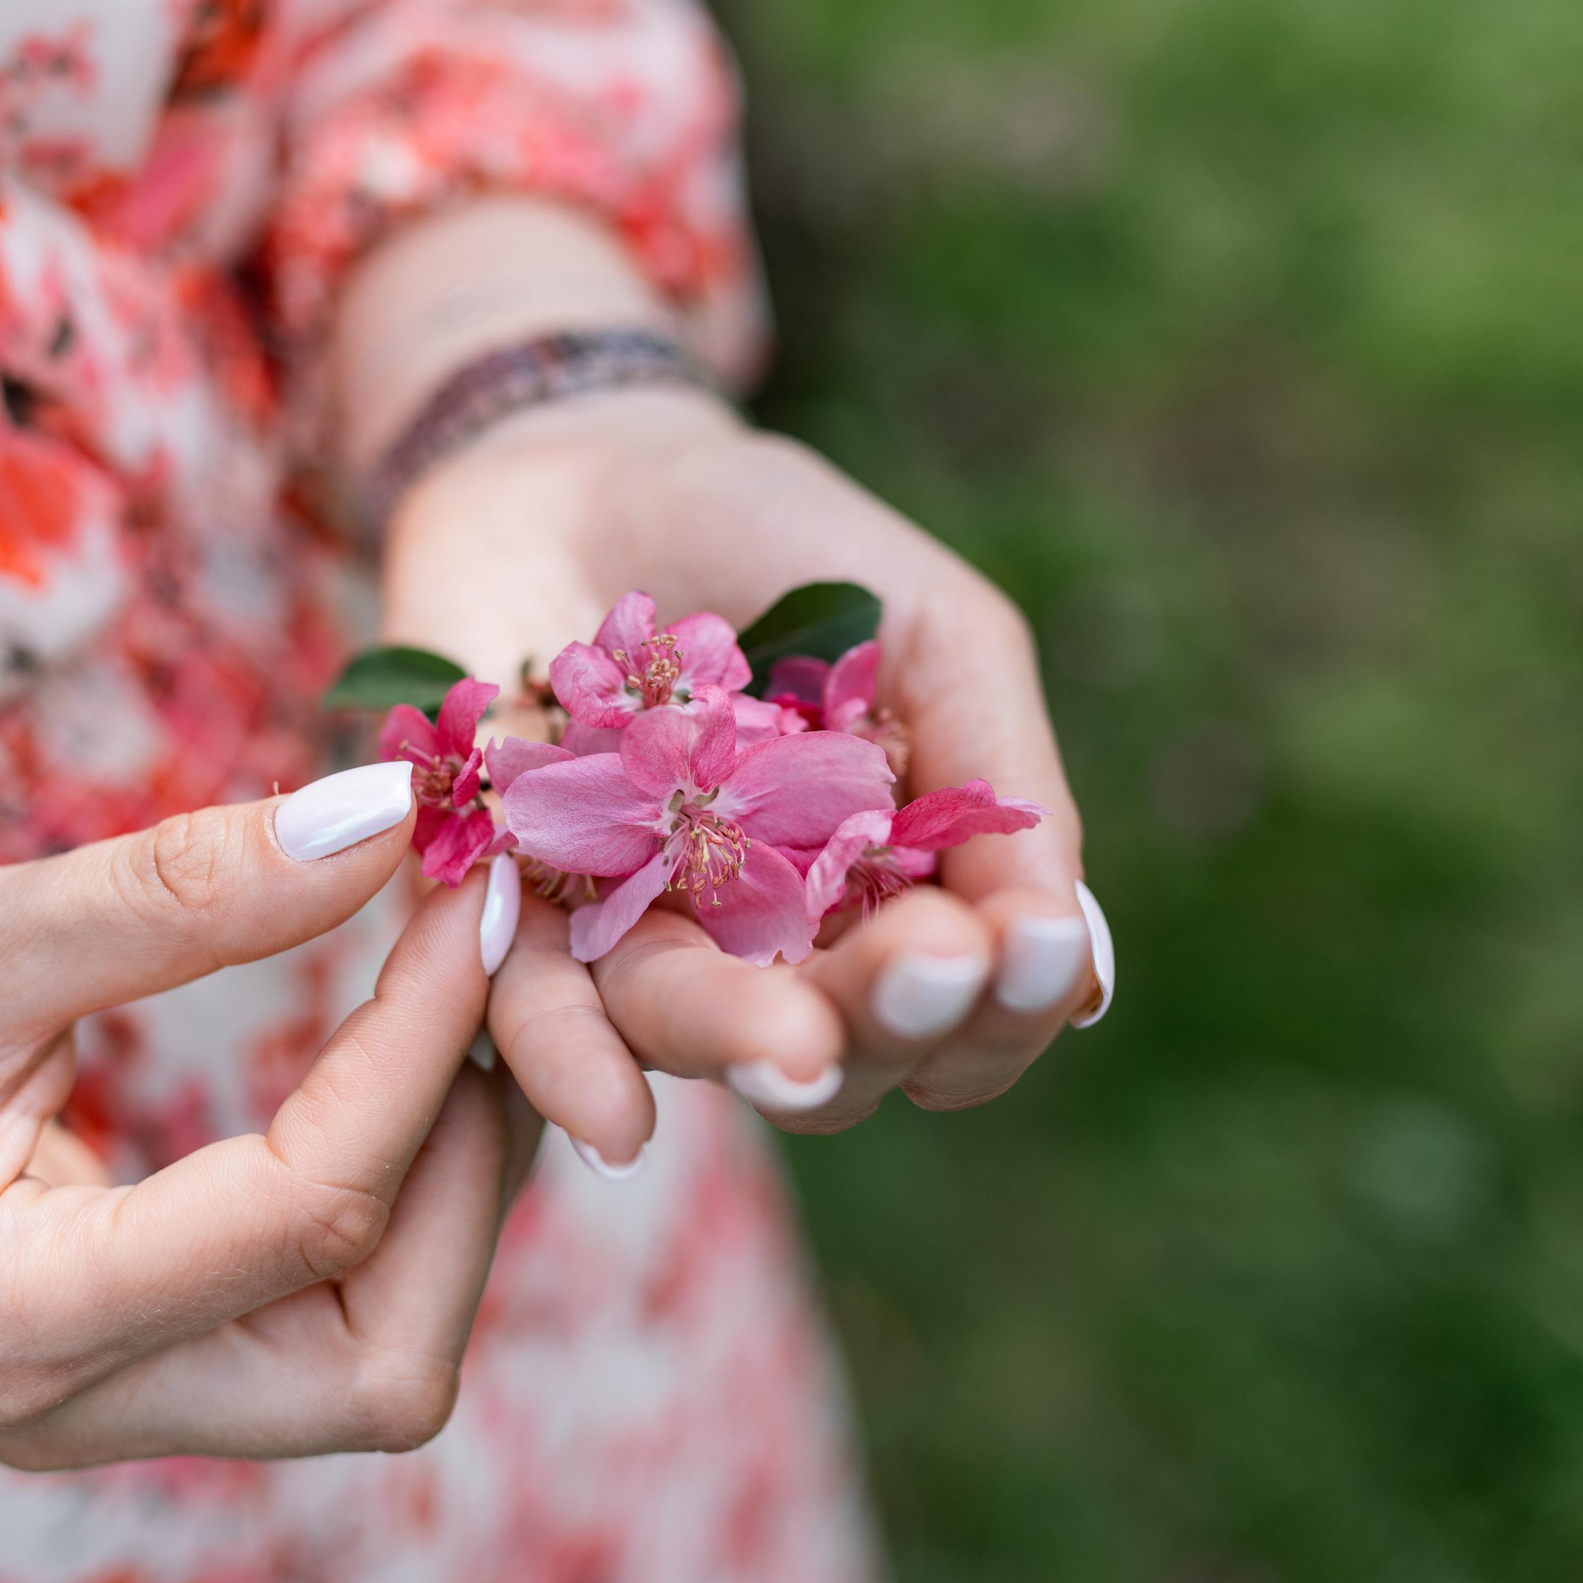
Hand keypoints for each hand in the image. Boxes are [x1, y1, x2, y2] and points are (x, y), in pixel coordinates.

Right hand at [0, 767, 534, 1466]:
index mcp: (6, 1320)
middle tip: (493, 969)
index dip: (422, 1045)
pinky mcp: (146, 1364)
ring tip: (462, 997)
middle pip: (384, 1361)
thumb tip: (384, 818)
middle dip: (472, 1163)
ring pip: (380, 1359)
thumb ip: (171, 892)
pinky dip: (402, 1194)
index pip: (308, 1215)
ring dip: (456, 1182)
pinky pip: (333, 1317)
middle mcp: (74, 1408)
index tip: (472, 887)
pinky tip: (407, 1056)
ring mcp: (117, 1406)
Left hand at [381, 386, 1112, 1160]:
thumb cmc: (786, 545)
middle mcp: (766, 949)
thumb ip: (1005, 789)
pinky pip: (533, 1005)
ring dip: (749, 1044)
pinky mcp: (503, 905)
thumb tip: (1078, 972)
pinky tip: (615, 1122)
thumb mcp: (938, 632)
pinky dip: (570, 1066)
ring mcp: (632, 934)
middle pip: (839, 1047)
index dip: (1000, 1003)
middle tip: (929, 972)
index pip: (961, 1007)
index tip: (1023, 952)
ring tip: (797, 1051)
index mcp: (891, 899)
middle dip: (890, 1021)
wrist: (584, 461)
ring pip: (694, 1032)